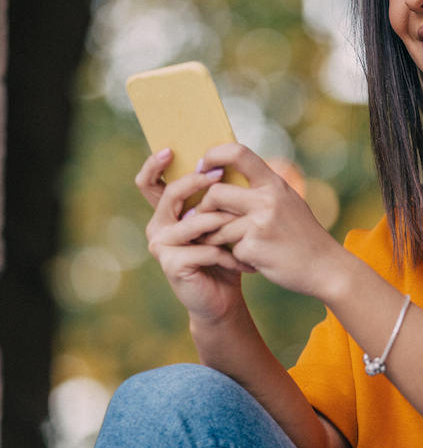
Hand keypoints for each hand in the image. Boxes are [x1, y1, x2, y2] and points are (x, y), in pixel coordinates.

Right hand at [135, 148, 254, 321]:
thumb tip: (229, 157)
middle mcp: (158, 226)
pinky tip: (246, 262)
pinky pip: (206, 248)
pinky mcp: (172, 264)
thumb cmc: (225, 254)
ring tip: (248, 225)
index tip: (171, 150)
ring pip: (195, 221)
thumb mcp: (222, 220)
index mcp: (167, 212)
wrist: (224, 297)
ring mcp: (161, 245)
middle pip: (171, 194)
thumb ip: (218, 195)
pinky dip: (230, 253)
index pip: (150, 182)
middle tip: (220, 176)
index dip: (154, 164)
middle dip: (197, 182)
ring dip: (224, 222)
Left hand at [192, 143, 347, 299]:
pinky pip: (228, 248)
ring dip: (214, 236)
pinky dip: (234, 256)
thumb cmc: (302, 234)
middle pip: (215, 193)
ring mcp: (259, 224)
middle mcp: (267, 200)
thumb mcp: (287, 201)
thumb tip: (225, 176)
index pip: (237, 153)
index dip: (214, 155)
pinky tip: (248, 259)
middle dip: (204, 207)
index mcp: (274, 184)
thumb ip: (262, 189)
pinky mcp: (253, 248)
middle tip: (205, 217)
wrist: (324, 266)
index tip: (203, 168)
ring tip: (223, 243)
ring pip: (216, 225)